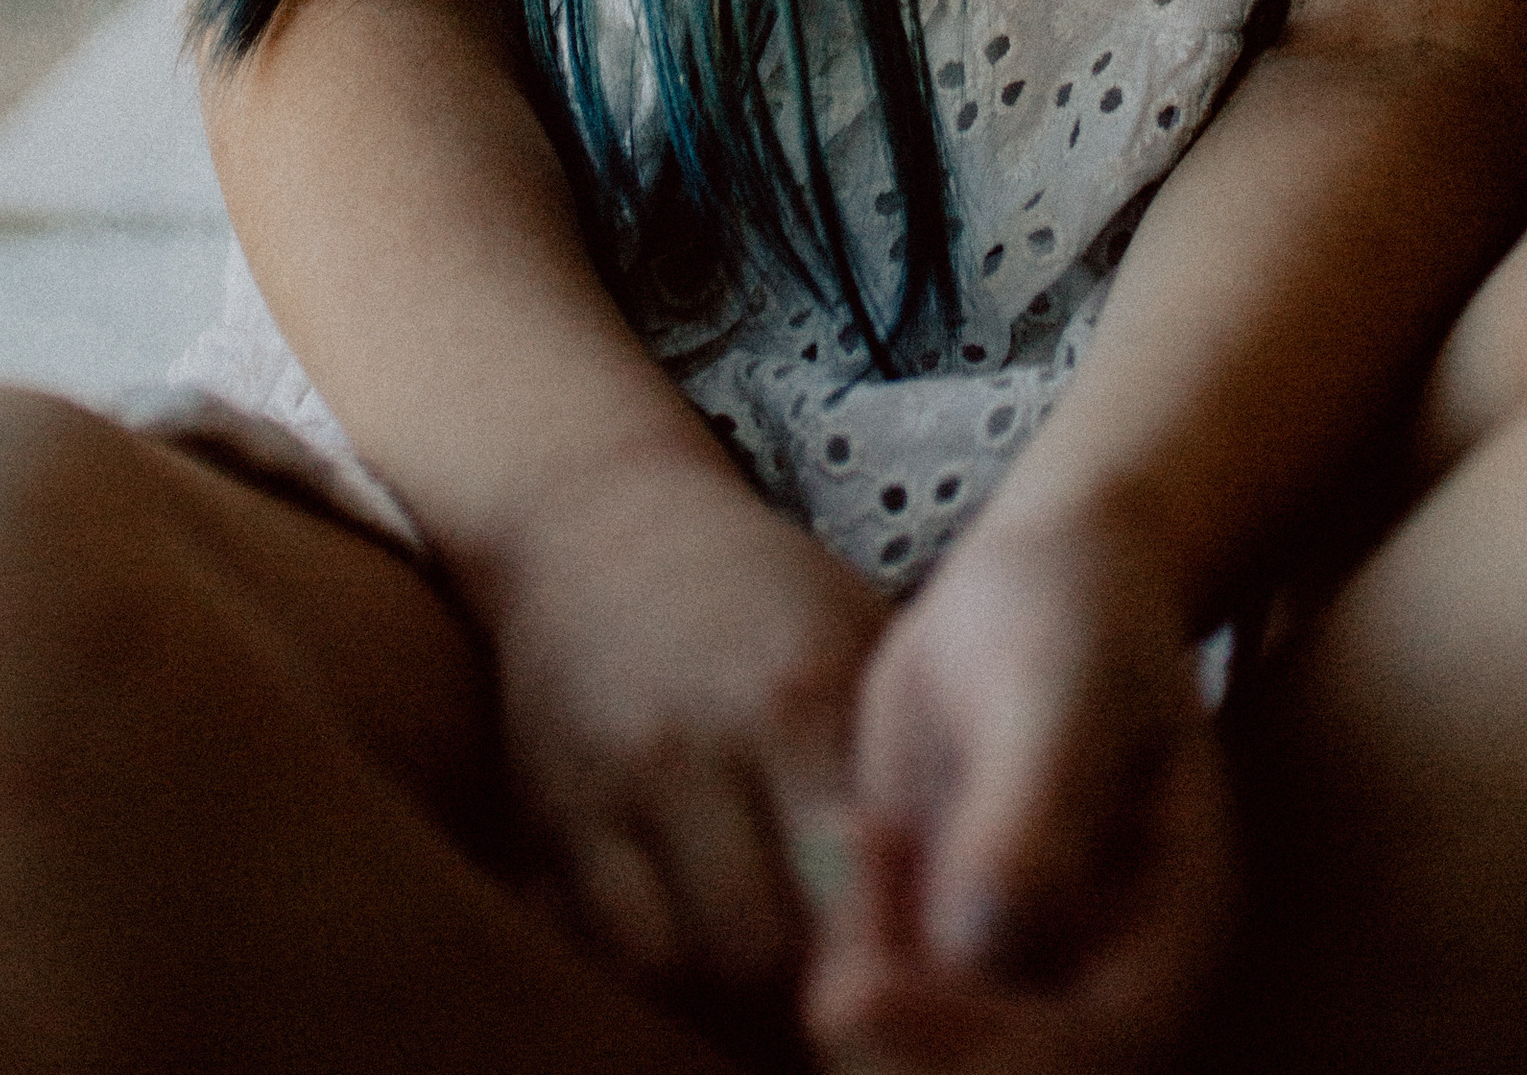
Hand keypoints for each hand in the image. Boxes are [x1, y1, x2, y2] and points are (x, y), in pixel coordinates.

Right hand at [489, 442, 890, 1012]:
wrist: (598, 525)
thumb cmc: (760, 591)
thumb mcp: (851, 635)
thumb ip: (904, 760)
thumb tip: (977, 886)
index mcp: (796, 692)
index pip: (856, 878)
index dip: (891, 948)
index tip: (923, 967)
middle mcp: (695, 744)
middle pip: (762, 945)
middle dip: (814, 990)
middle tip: (856, 999)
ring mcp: (611, 790)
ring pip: (676, 965)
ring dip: (736, 1000)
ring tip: (787, 995)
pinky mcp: (549, 822)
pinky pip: (606, 950)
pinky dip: (665, 977)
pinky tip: (714, 966)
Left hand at [806, 507, 1236, 1074]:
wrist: (1033, 582)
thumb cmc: (1071, 615)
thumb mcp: (1062, 688)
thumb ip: (1035, 810)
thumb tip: (988, 944)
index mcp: (1166, 938)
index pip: (1087, 1055)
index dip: (973, 1051)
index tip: (857, 994)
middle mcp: (1099, 981)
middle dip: (900, 1055)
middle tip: (825, 980)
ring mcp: (1022, 974)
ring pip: (924, 1060)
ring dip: (862, 1001)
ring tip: (855, 841)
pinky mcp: (948, 950)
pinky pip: (880, 1002)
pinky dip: (842, 949)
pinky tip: (848, 830)